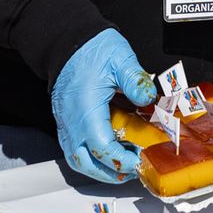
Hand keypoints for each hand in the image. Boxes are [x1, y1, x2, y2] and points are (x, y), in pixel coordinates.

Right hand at [51, 28, 156, 182]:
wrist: (68, 39)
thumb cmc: (90, 48)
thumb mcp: (120, 60)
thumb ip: (135, 82)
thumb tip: (148, 98)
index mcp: (86, 110)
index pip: (102, 148)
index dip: (121, 160)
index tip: (138, 161)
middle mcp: (71, 121)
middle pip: (85, 162)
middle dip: (108, 173)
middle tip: (130, 171)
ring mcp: (65, 122)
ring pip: (76, 158)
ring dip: (96, 168)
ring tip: (118, 166)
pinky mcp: (64, 119)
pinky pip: (72, 147)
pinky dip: (88, 156)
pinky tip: (104, 151)